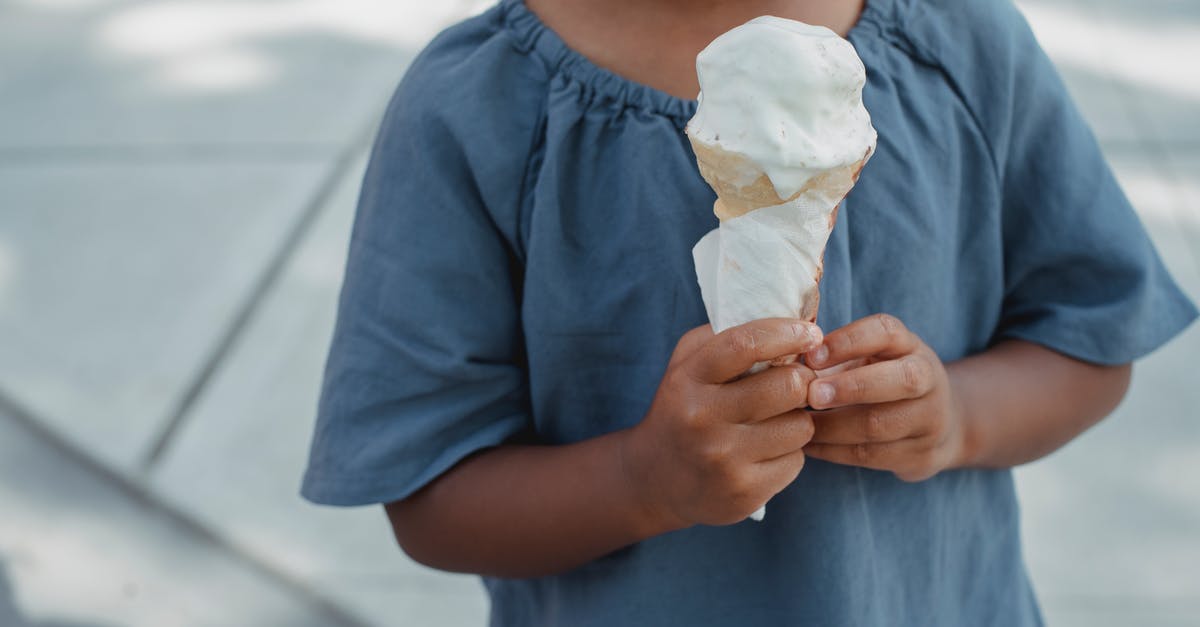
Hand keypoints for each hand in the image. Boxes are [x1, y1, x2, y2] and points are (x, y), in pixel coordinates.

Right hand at [620, 319, 822, 526]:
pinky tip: (766, 451)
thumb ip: (725, 336)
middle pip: (788, 386)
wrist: (654, 479)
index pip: (745, 345)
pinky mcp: (744, 492)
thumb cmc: (683, 408)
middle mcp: (702, 419)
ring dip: (798, 419)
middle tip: (797, 381)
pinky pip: (796, 461)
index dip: (786, 333)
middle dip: (803, 379)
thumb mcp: (687, 364)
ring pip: (800, 426)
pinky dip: (789, 453)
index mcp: (688, 380)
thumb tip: (786, 320)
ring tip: (776, 421)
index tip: (809, 333)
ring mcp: (724, 459)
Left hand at [802, 314, 967, 481]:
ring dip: (833, 426)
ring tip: (799, 425)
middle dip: (852, 387)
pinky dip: (833, 451)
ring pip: (881, 425)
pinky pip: (871, 456)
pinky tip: (808, 445)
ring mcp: (930, 420)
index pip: (886, 332)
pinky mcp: (920, 456)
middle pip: (901, 380)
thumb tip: (784, 364)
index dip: (848, 341)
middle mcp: (928, 379)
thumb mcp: (868, 360)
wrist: (940, 426)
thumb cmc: (882, 381)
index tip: (811, 355)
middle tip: (811, 395)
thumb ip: (832, 358)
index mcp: (909, 346)